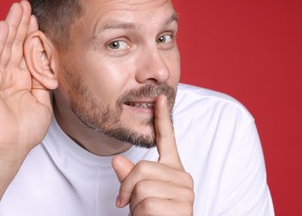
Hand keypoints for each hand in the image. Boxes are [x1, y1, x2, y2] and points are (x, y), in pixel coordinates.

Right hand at [0, 0, 51, 161]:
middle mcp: (9, 76)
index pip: (27, 53)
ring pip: (5, 45)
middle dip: (23, 24)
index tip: (39, 20)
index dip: (33, 36)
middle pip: (16, 44)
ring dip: (12, 25)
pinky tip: (4, 24)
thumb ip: (44, 82)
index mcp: (22, 81)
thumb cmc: (26, 131)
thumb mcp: (42, 101)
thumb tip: (50, 65)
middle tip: (27, 4)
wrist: (9, 148)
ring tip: (18, 6)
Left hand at [112, 95, 193, 214]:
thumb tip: (116, 160)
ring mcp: (185, 192)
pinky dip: (140, 214)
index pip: (167, 139)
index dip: (162, 118)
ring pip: (141, 185)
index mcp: (172, 170)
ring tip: (145, 214)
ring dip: (134, 204)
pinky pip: (146, 202)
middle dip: (127, 188)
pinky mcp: (182, 207)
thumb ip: (129, 177)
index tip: (160, 98)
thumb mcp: (137, 195)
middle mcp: (182, 178)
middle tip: (129, 203)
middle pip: (142, 168)